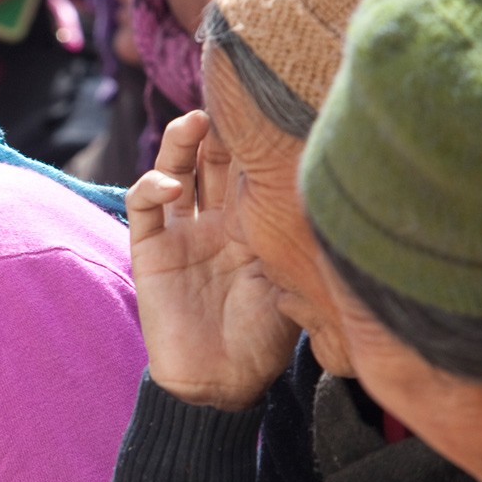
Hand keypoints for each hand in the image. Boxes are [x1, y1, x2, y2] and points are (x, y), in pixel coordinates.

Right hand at [127, 111, 298, 409]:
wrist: (221, 385)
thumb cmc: (265, 340)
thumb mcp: (294, 280)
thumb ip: (301, 240)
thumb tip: (336, 192)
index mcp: (255, 223)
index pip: (255, 166)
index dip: (258, 134)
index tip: (273, 99)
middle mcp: (217, 219)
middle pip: (215, 157)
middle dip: (223, 126)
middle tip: (232, 97)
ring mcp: (181, 231)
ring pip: (176, 168)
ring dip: (181, 141)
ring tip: (195, 121)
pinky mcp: (150, 249)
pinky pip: (145, 207)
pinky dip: (152, 187)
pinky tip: (171, 185)